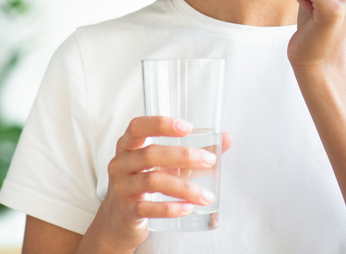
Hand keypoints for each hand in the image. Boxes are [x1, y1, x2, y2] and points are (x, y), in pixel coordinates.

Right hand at [96, 116, 232, 248]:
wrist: (119, 220)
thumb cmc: (144, 183)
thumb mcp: (162, 164)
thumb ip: (192, 150)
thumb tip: (226, 138)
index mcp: (128, 146)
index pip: (138, 127)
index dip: (161, 124)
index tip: (188, 127)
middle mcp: (121, 163)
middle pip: (150, 154)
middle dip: (183, 156)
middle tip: (209, 161)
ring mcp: (120, 188)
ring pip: (152, 181)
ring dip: (184, 187)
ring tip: (206, 195)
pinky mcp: (126, 211)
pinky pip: (147, 208)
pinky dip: (170, 208)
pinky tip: (188, 208)